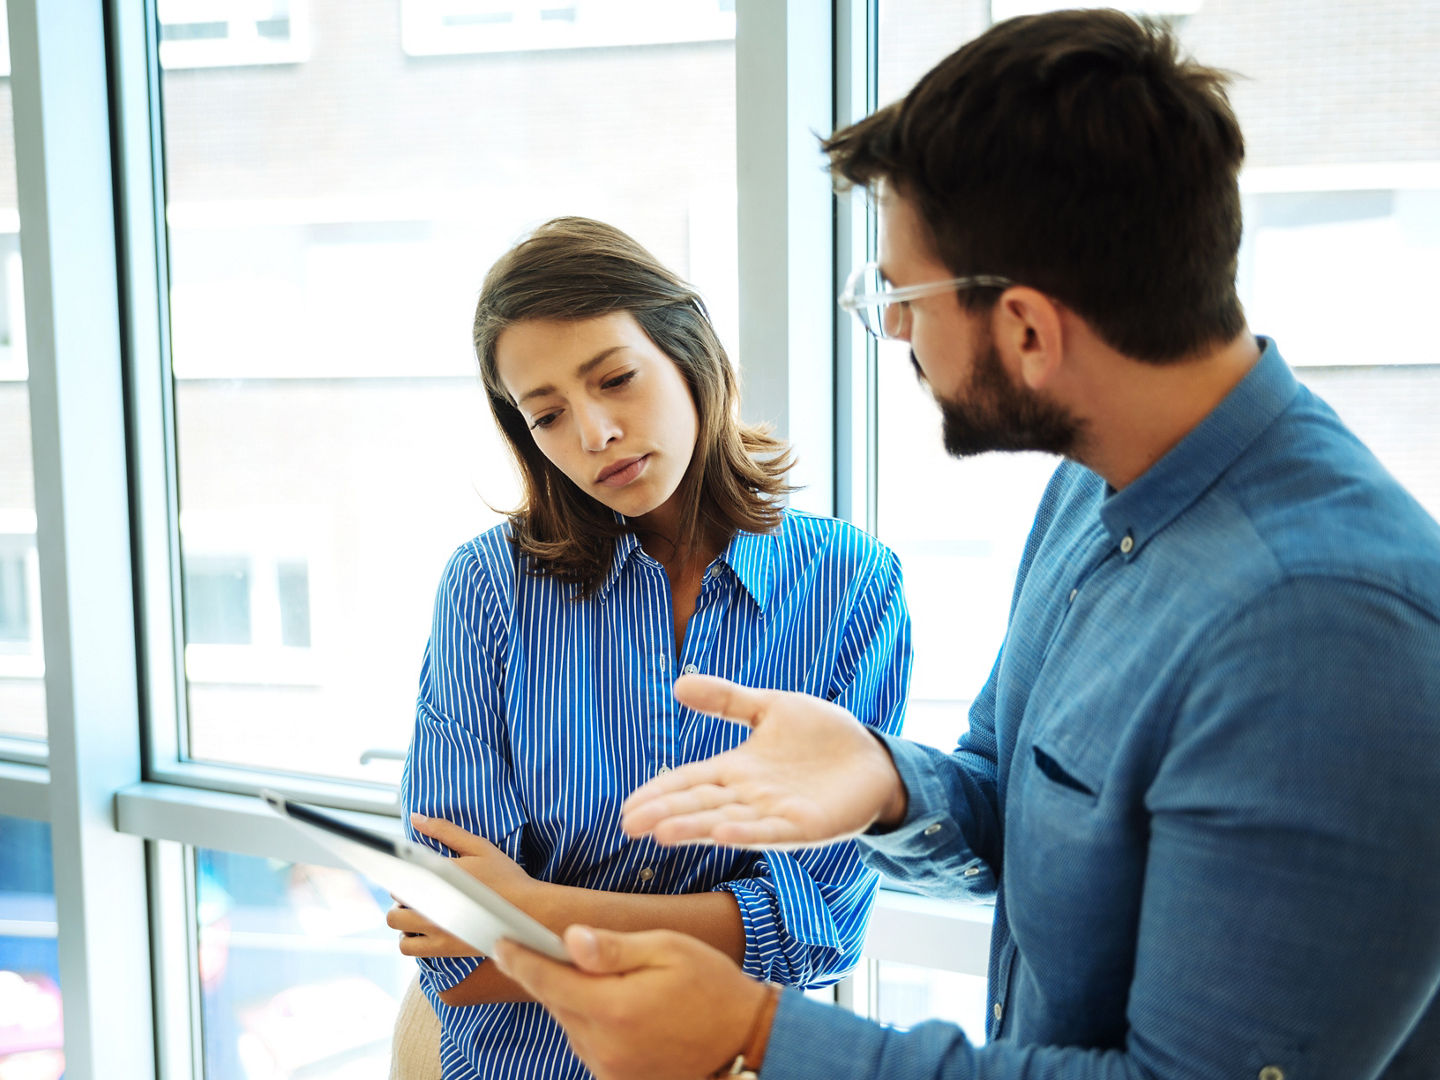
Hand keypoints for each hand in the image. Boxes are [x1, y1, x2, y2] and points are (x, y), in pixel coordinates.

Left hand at [387, 813, 544, 956]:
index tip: (413, 877)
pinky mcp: (442, 948)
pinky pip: (408, 948)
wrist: (529, 912)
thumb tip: (416, 818)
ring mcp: (435, 928)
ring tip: (421, 912)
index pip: (400, 877)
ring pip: (396, 924)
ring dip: (402, 918)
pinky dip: (410, 940)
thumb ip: (445, 830)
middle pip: (395, 901)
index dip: (405, 876)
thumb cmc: (506, 878)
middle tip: (421, 894)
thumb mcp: (479, 847)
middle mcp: (431, 902)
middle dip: (403, 897)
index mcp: (438, 874)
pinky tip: (426, 930)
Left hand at [493, 925, 767, 1079]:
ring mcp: (609, 1069)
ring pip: (570, 1024)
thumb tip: (569, 940)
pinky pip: (588, 1045)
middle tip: (567, 950)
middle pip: (556, 1003)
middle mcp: (604, 1045)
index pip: (548, 981)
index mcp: (614, 1008)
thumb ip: (613, 948)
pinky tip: (621, 1009)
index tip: (501, 942)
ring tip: (614, 981)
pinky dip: (593, 1023)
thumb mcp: (667, 948)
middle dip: (555, 975)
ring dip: (577, 1000)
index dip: (520, 959)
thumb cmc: (710, 986)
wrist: (743, 1039)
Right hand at [621, 673, 907, 848]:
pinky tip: (723, 834)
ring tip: (662, 832)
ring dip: (696, 828)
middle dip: (665, 814)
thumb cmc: (822, 735)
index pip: (690, 782)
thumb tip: (678, 685)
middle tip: (629, 825)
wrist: (874, 757)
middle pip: (700, 805)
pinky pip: (771, 831)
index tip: (627, 807)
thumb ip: (727, 701)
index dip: (659, 792)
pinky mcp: (805, 826)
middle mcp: (750, 796)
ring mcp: (776, 813)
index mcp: (739, 770)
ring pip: (727, 822)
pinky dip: (747, 833)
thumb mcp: (770, 708)